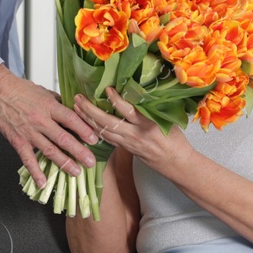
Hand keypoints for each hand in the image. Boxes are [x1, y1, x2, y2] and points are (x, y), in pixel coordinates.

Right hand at [0, 65, 97, 187]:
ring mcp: (29, 133)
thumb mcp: (46, 92)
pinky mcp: (18, 141)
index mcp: (49, 107)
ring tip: (76, 171)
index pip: (70, 119)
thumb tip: (77, 112)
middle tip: (90, 162)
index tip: (94, 139)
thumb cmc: (22, 91)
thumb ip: (61, 104)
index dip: (83, 130)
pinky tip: (43, 182)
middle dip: (79, 151)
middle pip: (63, 138)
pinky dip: (35, 172)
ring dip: (64, 163)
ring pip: (49, 150)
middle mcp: (40, 120)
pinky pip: (28, 159)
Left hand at [72, 86, 191, 176]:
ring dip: (87, 119)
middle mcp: (135, 135)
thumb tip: (135, 93)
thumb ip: (150, 109)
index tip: (107, 89)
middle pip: (107, 122)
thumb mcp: (165, 120)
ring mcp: (128, 144)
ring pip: (102, 132)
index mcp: (148, 125)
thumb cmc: (174, 140)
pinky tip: (86, 123)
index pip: (128, 110)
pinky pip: (106, 138)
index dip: (115, 100)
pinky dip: (94, 130)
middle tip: (78, 98)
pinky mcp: (125, 149)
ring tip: (76, 108)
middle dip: (90, 110)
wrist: (176, 163)